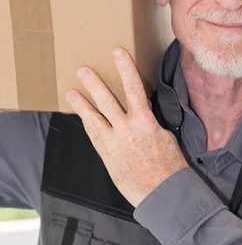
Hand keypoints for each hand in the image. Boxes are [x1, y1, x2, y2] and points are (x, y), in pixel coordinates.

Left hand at [65, 48, 187, 206]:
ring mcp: (114, 143)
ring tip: (70, 93)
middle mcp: (126, 129)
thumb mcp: (166, 137)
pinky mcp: (107, 156)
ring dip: (81, 104)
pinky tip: (82, 117)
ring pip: (94, 118)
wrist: (162, 192)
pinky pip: (94, 136)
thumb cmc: (169, 166)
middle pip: (107, 100)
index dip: (125, 68)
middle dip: (94, 84)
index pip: (134, 87)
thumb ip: (151, 123)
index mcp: (145, 121)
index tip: (117, 52)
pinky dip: (87, 124)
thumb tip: (145, 114)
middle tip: (83, 70)